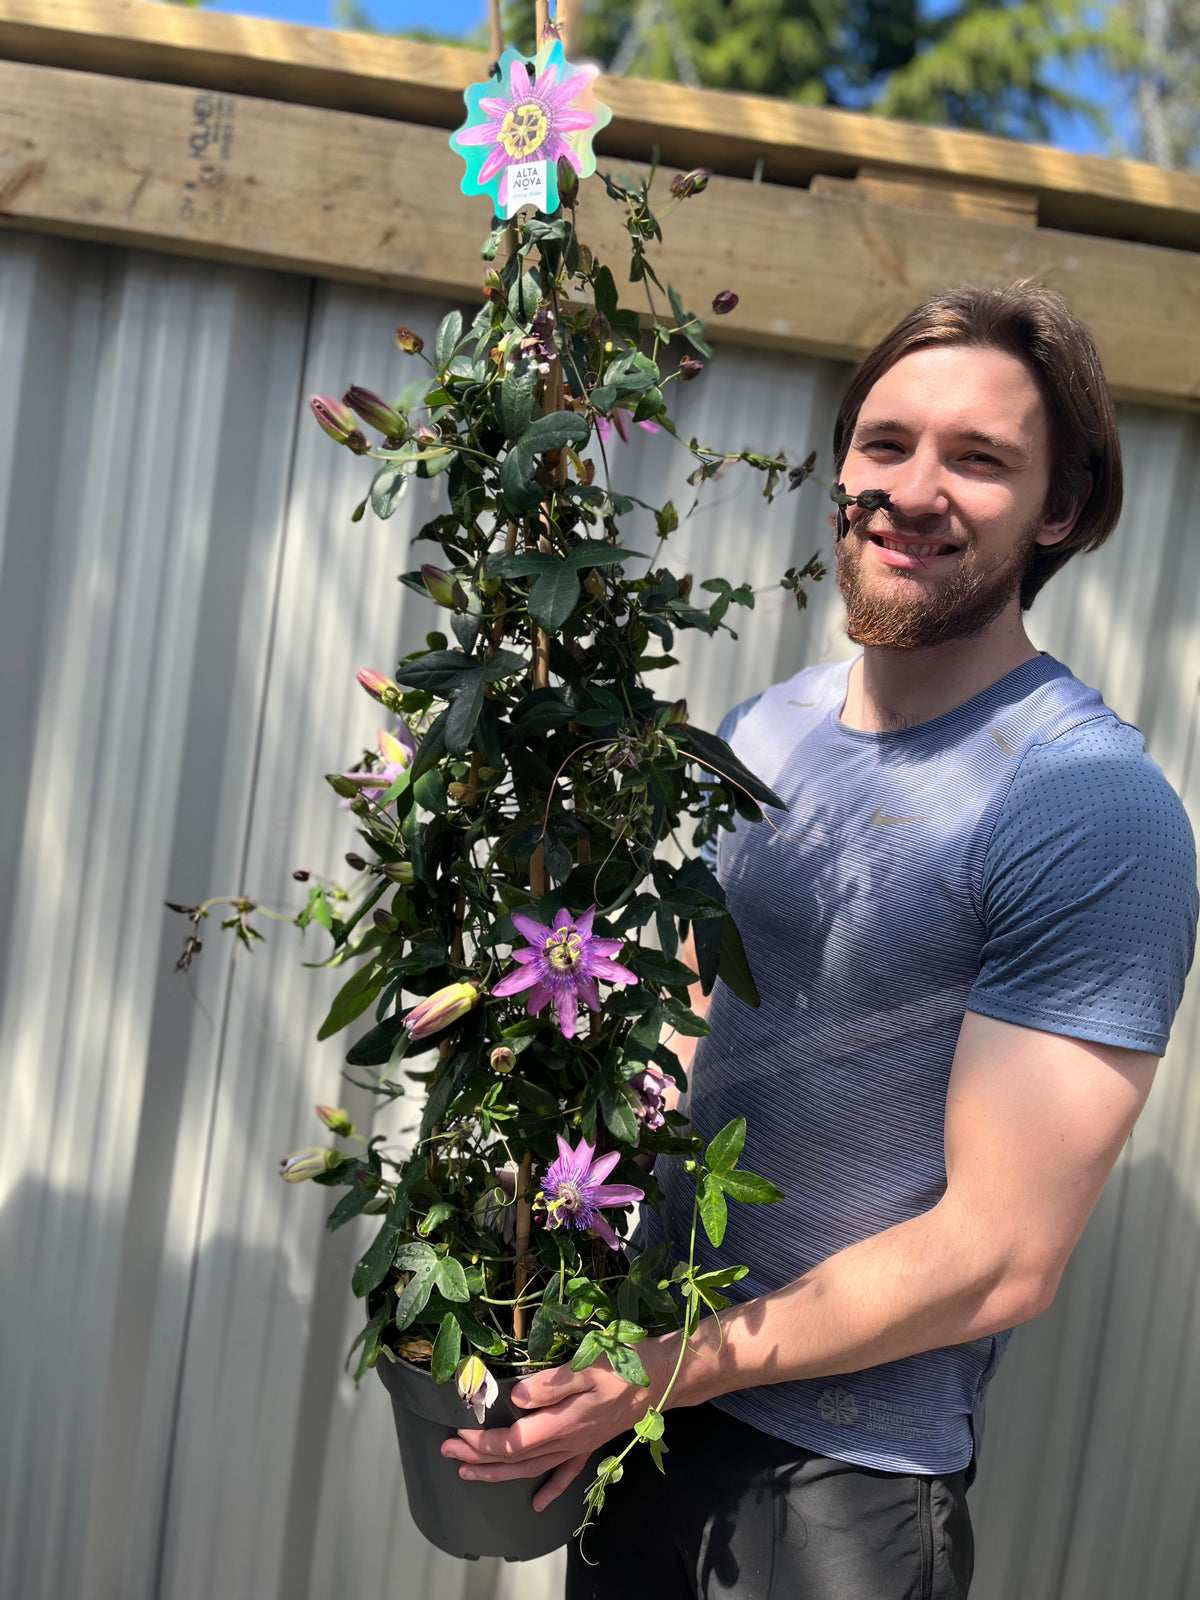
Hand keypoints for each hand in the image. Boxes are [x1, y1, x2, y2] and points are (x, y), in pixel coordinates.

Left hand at [439, 1337, 671, 1511]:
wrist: (663, 1379)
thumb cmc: (625, 1367)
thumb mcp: (587, 1367)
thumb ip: (551, 1384)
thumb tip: (517, 1398)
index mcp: (562, 1422)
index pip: (513, 1441)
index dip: (482, 1443)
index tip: (458, 1434)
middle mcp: (567, 1441)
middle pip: (516, 1459)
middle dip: (479, 1458)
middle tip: (448, 1451)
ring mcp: (579, 1446)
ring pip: (533, 1468)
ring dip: (499, 1473)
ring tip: (469, 1472)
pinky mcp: (590, 1443)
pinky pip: (566, 1473)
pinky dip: (550, 1489)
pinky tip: (538, 1504)